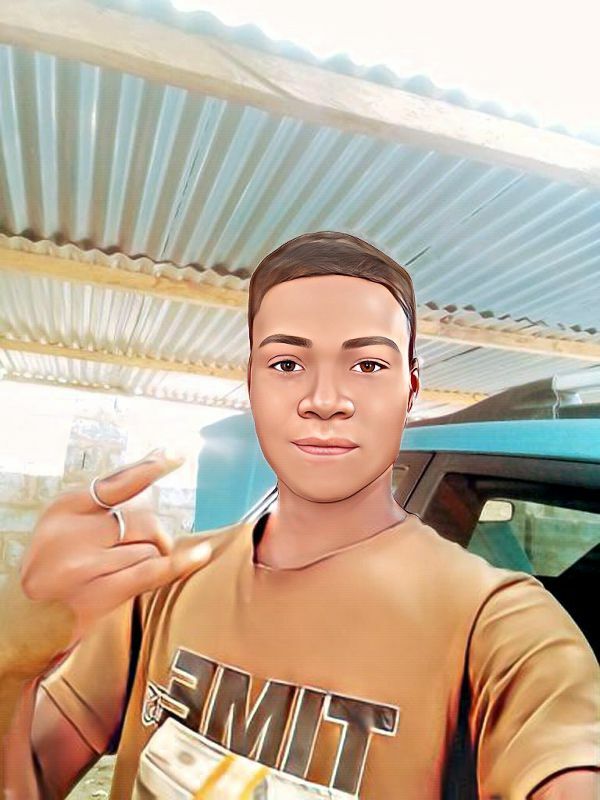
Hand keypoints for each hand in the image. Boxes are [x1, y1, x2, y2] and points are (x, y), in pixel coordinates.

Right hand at [19, 449, 211, 650]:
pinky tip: (202, 554)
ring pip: (150, 550)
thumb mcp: (69, 520)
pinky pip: (152, 573)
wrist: (26, 620)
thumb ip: (112, 491)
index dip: (150, 469)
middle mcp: (73, 534)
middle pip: (144, 521)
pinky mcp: (99, 595)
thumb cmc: (58, 561)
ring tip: (115, 572)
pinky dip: (180, 564)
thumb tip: (159, 454)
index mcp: (65, 508)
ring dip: (146, 560)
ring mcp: (84, 566)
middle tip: (134, 548)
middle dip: (153, 534)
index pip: (117, 484)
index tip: (177, 455)